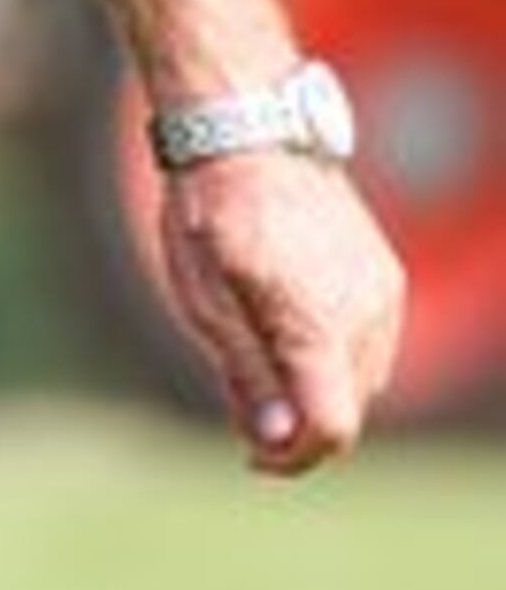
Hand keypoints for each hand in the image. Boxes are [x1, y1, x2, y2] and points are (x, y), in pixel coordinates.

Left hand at [153, 152, 406, 472]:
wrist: (246, 132)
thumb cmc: (211, 211)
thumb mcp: (205, 299)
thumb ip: (247, 374)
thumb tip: (276, 442)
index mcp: (315, 323)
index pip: (332, 426)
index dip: (294, 457)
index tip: (252, 456)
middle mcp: (364, 314)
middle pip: (347, 408)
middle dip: (299, 423)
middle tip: (243, 404)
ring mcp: (382, 293)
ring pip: (362, 378)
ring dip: (318, 386)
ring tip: (259, 353)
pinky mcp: (385, 276)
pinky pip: (370, 341)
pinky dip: (334, 353)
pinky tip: (289, 326)